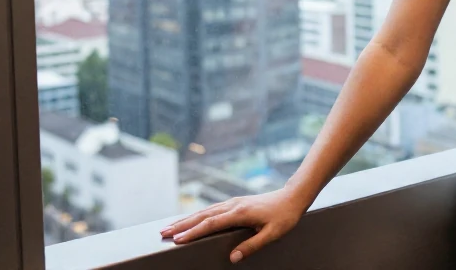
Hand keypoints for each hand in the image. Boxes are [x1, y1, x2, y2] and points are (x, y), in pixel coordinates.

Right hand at [160, 187, 312, 263]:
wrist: (293, 196)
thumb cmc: (284, 216)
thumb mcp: (272, 234)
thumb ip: (252, 246)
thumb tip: (233, 258)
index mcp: (240, 213)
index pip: (211, 224)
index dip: (193, 232)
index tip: (177, 240)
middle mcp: (233, 206)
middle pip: (202, 216)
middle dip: (181, 225)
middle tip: (163, 233)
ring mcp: (233, 203)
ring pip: (204, 212)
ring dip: (186, 220)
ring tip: (170, 228)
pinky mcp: (235, 204)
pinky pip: (211, 210)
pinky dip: (197, 216)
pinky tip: (190, 221)